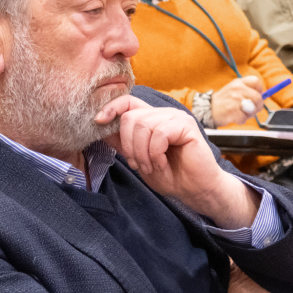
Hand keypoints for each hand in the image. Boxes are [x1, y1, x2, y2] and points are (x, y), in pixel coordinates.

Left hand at [96, 95, 259, 227]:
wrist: (194, 190)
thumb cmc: (170, 175)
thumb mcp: (138, 159)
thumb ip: (123, 142)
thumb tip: (101, 127)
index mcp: (151, 119)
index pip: (127, 101)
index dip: (111, 108)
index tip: (98, 121)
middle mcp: (163, 114)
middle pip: (131, 117)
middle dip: (129, 146)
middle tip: (139, 164)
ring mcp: (176, 118)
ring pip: (143, 126)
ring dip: (143, 153)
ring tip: (152, 167)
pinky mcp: (186, 126)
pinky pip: (159, 134)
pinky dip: (156, 153)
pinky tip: (162, 163)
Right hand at [211, 75, 263, 126]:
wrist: (207, 109)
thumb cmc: (223, 101)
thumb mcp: (233, 89)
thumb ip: (247, 91)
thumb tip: (262, 96)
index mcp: (238, 83)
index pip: (256, 81)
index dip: (259, 90)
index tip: (255, 96)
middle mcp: (237, 89)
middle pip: (258, 97)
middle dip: (257, 106)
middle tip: (251, 110)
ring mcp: (234, 100)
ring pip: (252, 109)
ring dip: (249, 114)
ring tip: (240, 113)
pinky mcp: (232, 111)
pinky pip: (244, 118)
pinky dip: (241, 120)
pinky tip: (234, 118)